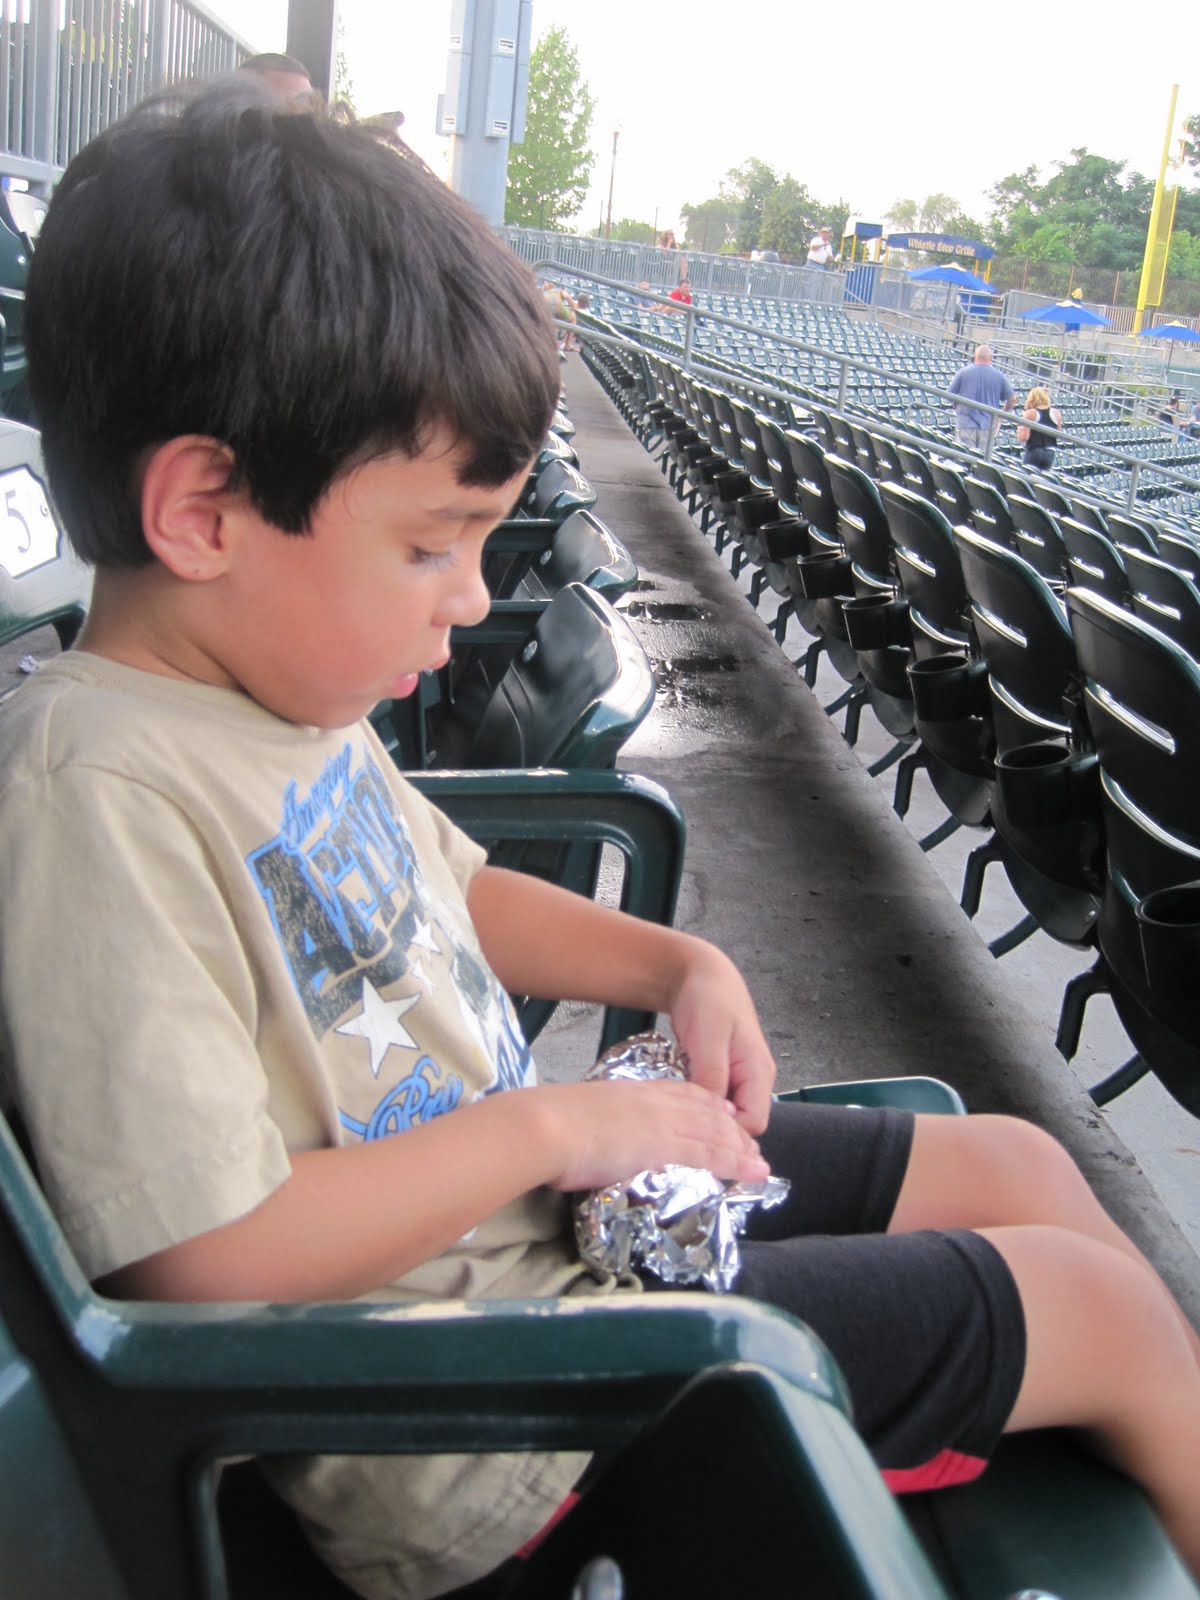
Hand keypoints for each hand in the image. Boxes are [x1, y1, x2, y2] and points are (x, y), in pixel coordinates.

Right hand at [538, 1079, 769, 1192]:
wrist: (546, 1124)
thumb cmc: (549, 1122)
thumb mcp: (580, 1114)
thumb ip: (596, 1124)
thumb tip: (590, 1139)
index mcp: (635, 1092)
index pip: (681, 1094)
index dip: (706, 1103)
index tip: (723, 1109)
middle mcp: (655, 1103)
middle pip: (705, 1113)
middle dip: (731, 1129)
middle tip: (751, 1144)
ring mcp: (663, 1124)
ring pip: (714, 1134)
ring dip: (741, 1149)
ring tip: (761, 1164)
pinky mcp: (665, 1147)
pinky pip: (710, 1155)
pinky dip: (735, 1163)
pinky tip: (752, 1171)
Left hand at [666, 942, 776, 1133]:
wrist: (695, 972)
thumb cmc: (707, 998)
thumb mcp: (708, 1038)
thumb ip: (713, 1078)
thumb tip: (715, 1117)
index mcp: (759, 1071)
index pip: (753, 1123)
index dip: (728, 1134)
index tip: (695, 1132)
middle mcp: (753, 1078)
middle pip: (741, 1123)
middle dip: (714, 1129)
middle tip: (680, 1128)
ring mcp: (737, 1076)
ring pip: (725, 1113)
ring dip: (703, 1117)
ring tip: (676, 1117)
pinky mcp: (720, 1073)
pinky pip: (713, 1100)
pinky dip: (697, 1104)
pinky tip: (677, 1103)